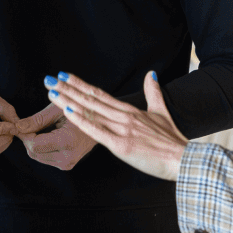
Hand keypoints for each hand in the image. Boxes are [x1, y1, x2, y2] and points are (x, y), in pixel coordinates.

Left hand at [15, 102, 95, 170]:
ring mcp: (68, 164)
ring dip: (34, 142)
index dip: (23, 134)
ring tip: (44, 128)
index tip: (18, 124)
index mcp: (68, 142)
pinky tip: (49, 135)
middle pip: (33, 152)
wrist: (101, 122)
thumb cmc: (81, 110)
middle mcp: (68, 157)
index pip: (34, 145)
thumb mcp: (59, 109)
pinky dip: (41, 147)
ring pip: (37, 156)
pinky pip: (44, 158)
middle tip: (30, 123)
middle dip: (27, 138)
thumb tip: (18, 127)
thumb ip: (37, 119)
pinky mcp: (67, 165)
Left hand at [44, 71, 186, 181]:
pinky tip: (68, 111)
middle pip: (90, 99)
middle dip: (67, 89)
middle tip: (49, 79)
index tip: (64, 76)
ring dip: (69, 101)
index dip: (80, 84)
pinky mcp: (121, 145)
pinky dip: (82, 120)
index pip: (100, 94)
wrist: (183, 158)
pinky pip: (97, 130)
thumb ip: (153, 93)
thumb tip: (151, 74)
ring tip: (51, 92)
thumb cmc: (172, 140)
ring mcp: (121, 129)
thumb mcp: (162, 112)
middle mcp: (123, 116)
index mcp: (130, 111)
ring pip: (90, 111)